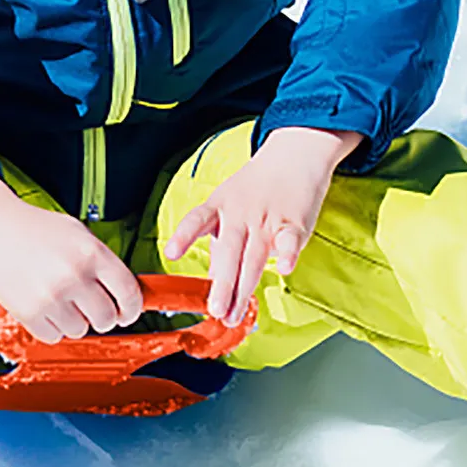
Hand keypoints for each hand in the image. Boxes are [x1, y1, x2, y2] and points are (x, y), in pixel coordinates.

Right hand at [0, 176, 142, 343]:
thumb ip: (104, 263)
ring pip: (80, 330)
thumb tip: (128, 294)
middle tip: (93, 308)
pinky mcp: (28, 313)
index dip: (133, 308)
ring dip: (75, 321)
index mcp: (92, 253)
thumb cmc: (38, 230)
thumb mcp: (80, 235)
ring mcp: (50, 296)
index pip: (128, 293)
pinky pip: (54, 337)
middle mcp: (73, 275)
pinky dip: (53, 327)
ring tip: (61, 299)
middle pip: (107, 318)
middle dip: (104, 316)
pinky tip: (46, 306)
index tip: (128, 312)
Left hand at [161, 126, 362, 324]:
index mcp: (220, 206)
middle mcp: (241, 213)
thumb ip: (221, 244)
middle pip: (229, 251)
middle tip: (216, 310)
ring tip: (236, 312)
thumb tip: (213, 280)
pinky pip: (289, 240)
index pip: (198, 220)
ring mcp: (267, 218)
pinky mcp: (293, 221)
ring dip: (245, 286)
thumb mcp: (229, 206)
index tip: (171, 253)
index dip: (184, 236)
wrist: (295, 154)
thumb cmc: (258, 186)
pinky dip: (287, 254)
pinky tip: (284, 269)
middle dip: (222, 284)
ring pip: (255, 255)